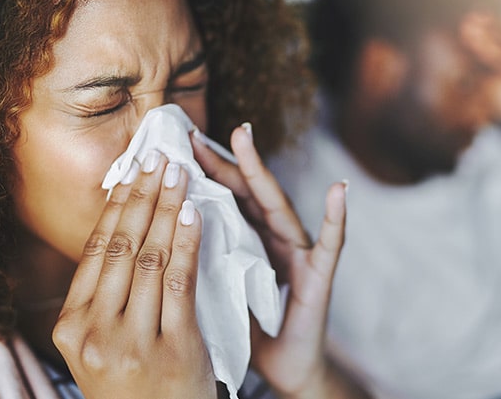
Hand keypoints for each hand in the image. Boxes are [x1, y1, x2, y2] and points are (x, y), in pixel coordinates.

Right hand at [52, 155, 215, 398]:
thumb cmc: (134, 385)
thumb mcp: (101, 345)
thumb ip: (103, 298)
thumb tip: (120, 227)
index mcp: (71, 327)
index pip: (95, 251)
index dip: (116, 206)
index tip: (133, 170)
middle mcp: (94, 332)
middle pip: (120, 247)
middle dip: (142, 196)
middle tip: (159, 158)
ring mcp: (131, 342)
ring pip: (149, 258)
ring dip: (167, 209)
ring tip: (179, 175)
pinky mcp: (172, 348)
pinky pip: (180, 281)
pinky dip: (186, 242)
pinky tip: (193, 213)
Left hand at [192, 126, 369, 398]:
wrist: (286, 367)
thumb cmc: (250, 329)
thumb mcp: (219, 288)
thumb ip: (203, 259)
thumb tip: (161, 232)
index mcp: (248, 240)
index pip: (224, 198)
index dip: (202, 171)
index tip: (175, 144)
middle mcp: (274, 239)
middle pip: (246, 193)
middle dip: (221, 159)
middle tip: (194, 132)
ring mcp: (299, 253)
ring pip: (278, 206)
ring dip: (261, 171)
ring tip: (244, 138)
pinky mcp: (319, 277)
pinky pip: (331, 245)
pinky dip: (336, 217)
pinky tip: (339, 190)